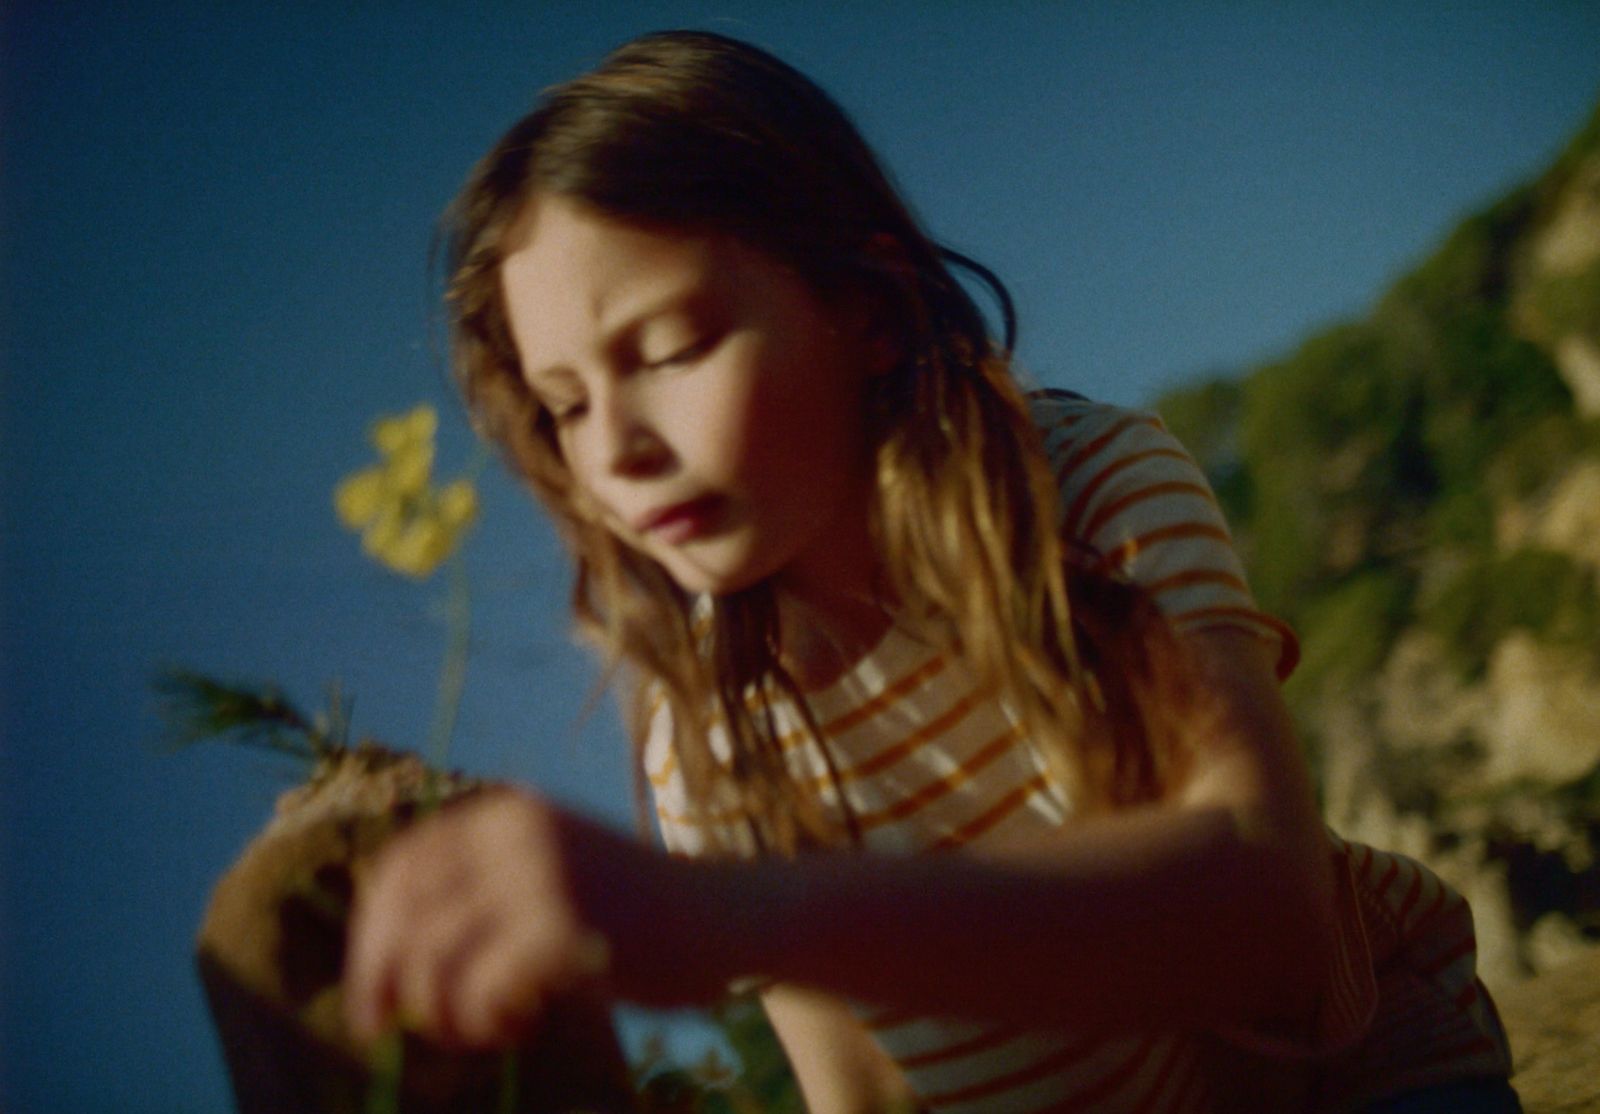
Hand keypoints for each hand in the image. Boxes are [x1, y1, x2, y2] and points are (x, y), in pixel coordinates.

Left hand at [341, 788, 708, 1048]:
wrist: (729, 915)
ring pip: (434, 958)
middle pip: (406, 912)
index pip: (403, 865)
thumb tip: (389, 959)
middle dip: (381, 979)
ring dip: (443, 1011)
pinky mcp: (565, 926)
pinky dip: (485, 1020)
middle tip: (382, 1031)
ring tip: (485, 1027)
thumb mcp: (551, 875)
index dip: (373, 930)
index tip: (372, 988)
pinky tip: (521, 1025)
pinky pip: (481, 988)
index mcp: (509, 812)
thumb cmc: (637, 913)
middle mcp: (517, 831)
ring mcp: (541, 875)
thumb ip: (483, 895)